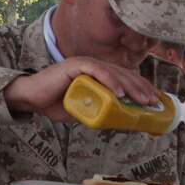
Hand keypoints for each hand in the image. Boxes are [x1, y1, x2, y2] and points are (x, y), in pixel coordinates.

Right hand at [3, 57, 159, 122]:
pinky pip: (97, 71)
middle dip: (141, 88)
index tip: (153, 99)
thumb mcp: (82, 110)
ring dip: (131, 86)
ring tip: (142, 100)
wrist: (30, 98)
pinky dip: (110, 81)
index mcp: (97, 74)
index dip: (140, 87)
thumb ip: (97, 110)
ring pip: (114, 73)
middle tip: (153, 101)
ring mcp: (85, 63)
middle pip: (124, 74)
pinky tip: (121, 92)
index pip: (124, 78)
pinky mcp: (75, 65)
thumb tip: (116, 120)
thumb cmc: (53, 104)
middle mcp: (94, 66)